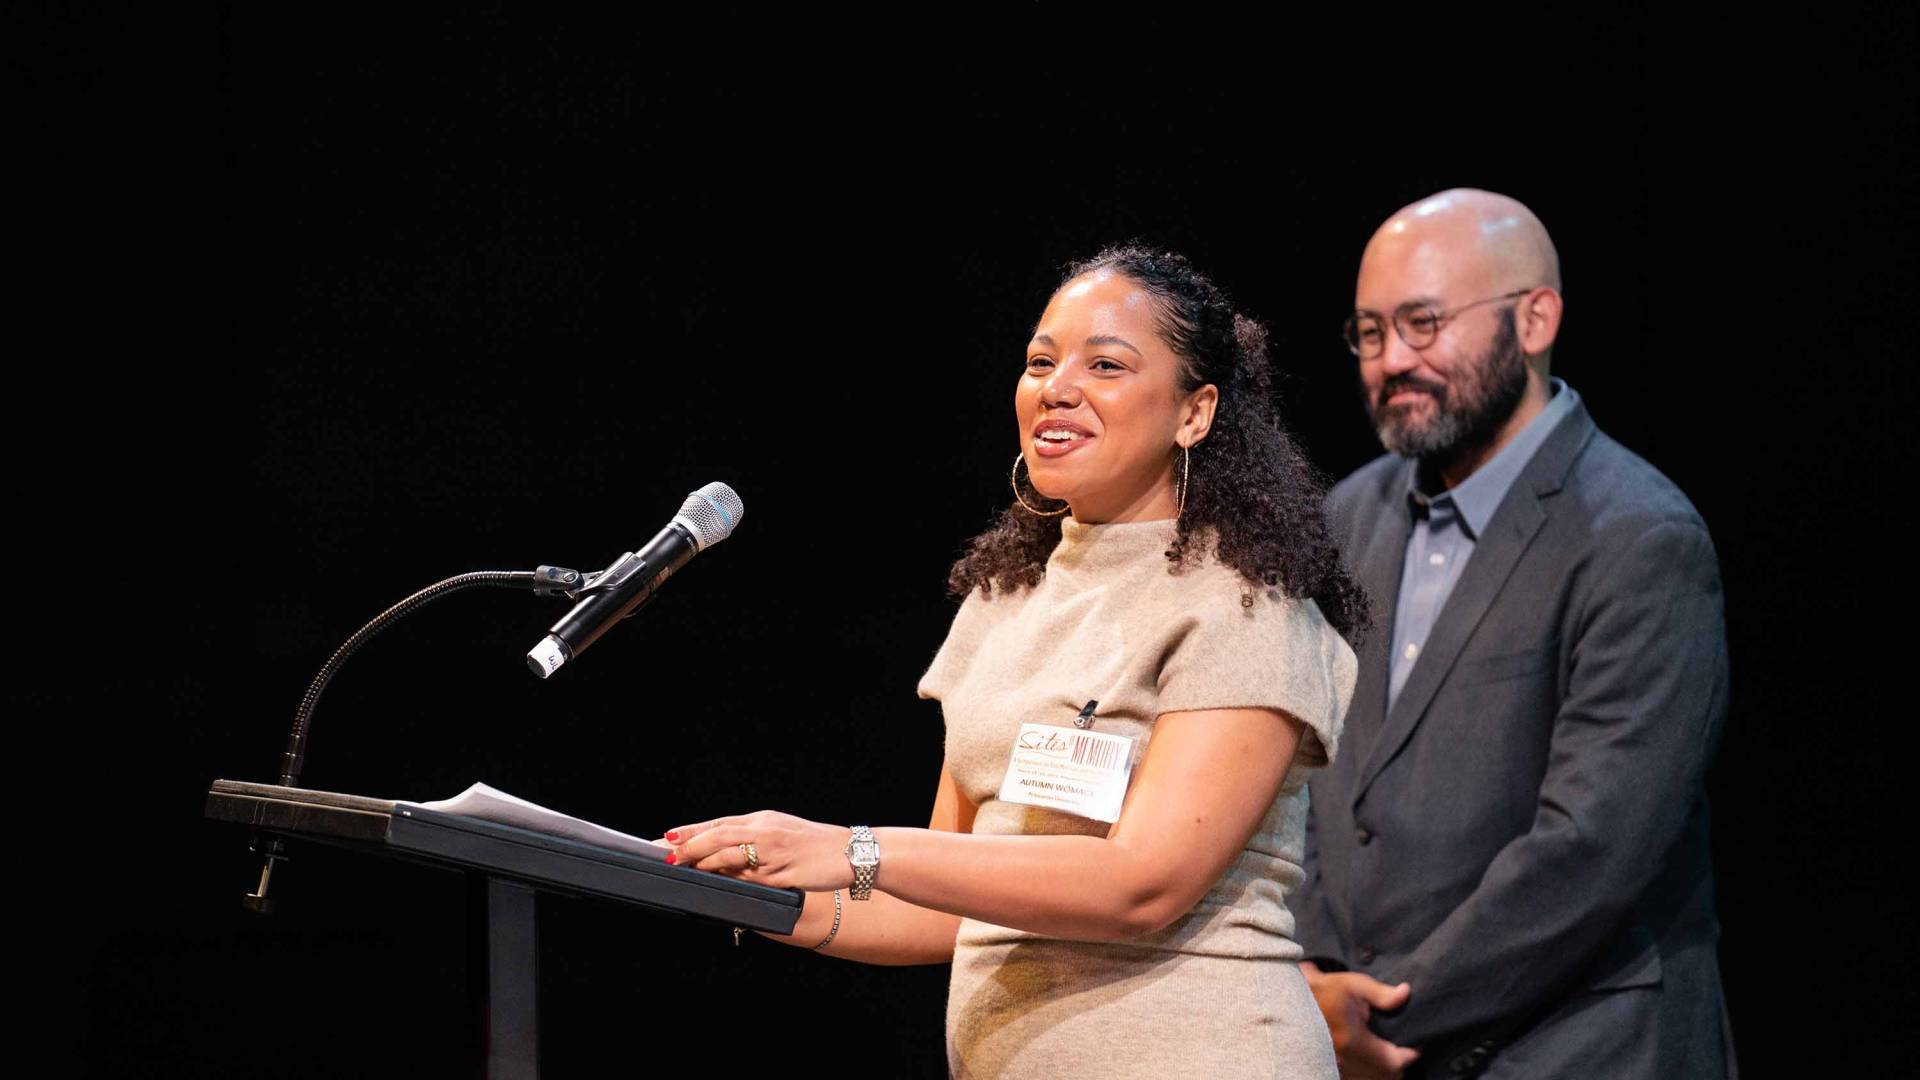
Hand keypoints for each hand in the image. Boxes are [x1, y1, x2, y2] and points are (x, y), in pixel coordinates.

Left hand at [663, 810, 857, 892]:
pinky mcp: (785, 874)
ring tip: (684, 867)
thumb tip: (719, 852)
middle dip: (690, 845)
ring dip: (705, 862)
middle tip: (667, 854)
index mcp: (764, 820)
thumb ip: (752, 840)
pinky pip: (753, 878)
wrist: (853, 852)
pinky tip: (718, 883)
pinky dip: (732, 879)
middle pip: (720, 835)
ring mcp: (776, 853)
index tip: (667, 837)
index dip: (692, 831)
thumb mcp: (782, 832)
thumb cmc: (816, 845)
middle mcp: (767, 832)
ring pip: (732, 855)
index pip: (720, 823)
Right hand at [1301, 962, 1420, 1079]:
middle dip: (1396, 1061)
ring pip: (1369, 1077)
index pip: (1394, 1062)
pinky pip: (1356, 1075)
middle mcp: (1344, 1060)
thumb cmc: (1321, 990)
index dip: (1409, 1054)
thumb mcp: (1352, 984)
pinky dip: (1366, 1068)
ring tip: (1386, 1048)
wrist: (1289, 998)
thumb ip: (1380, 993)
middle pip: (1384, 1074)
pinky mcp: (1329, 1064)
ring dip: (1381, 1066)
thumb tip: (1405, 994)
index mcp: (1353, 1042)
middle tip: (1402, 1045)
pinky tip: (1367, 1052)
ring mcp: (1335, 1064)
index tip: (1415, 1043)